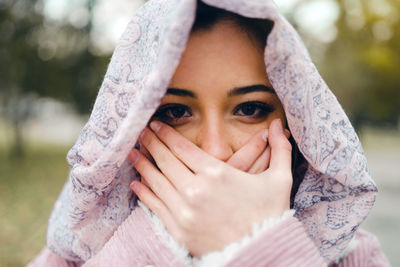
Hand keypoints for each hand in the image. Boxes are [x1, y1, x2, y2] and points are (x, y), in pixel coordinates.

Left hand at [128, 119, 292, 256]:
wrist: (262, 253)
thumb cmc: (270, 215)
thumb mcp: (280, 180)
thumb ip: (280, 149)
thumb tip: (278, 125)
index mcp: (217, 173)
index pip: (182, 148)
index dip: (166, 134)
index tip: (155, 125)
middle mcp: (196, 190)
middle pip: (165, 161)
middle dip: (151, 144)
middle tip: (140, 133)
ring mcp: (184, 211)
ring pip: (156, 181)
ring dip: (142, 165)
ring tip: (132, 153)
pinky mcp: (178, 230)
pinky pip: (155, 206)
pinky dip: (144, 193)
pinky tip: (136, 183)